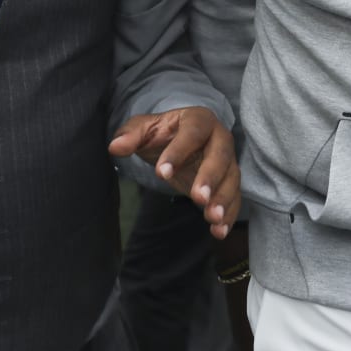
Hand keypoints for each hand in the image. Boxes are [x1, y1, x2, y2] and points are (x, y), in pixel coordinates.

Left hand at [109, 106, 239, 237]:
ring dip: (223, 199)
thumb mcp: (144, 130)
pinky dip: (229, 214)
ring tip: (212, 218)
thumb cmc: (163, 134)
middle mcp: (219, 138)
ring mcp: (228, 160)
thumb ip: (130, 135)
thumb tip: (115, 147)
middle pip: (220, 155)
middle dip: (211, 177)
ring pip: (231, 178)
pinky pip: (235, 197)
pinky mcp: (229, 181)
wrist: (179, 142)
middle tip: (198, 198)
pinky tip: (218, 231)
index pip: (192, 133)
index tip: (161, 173)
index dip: (179, 152)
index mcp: (199, 120)